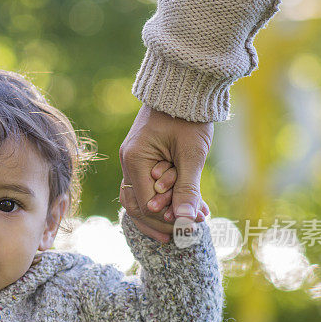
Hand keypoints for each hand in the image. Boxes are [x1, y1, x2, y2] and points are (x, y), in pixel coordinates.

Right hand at [119, 105, 212, 242]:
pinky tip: (186, 206)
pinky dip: (166, 199)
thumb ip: (188, 189)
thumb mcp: (192, 154)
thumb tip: (186, 221)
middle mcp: (128, 163)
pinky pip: (148, 188)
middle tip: (187, 233)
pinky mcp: (143, 160)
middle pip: (136, 206)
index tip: (189, 228)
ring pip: (140, 199)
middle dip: (162, 221)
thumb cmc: (189, 117)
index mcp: (135, 160)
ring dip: (163, 213)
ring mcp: (133, 162)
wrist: (184, 88)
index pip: (144, 203)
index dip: (165, 219)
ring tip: (188, 224)